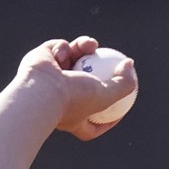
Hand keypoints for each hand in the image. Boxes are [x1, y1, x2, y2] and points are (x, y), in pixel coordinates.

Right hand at [17, 36, 137, 139]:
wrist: (40, 89)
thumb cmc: (73, 99)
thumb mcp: (106, 96)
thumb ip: (124, 84)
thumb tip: (129, 65)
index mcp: (71, 117)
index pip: (91, 124)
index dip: (107, 117)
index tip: (122, 108)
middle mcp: (57, 99)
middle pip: (82, 82)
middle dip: (96, 69)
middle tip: (108, 61)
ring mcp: (47, 78)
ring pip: (72, 58)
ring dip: (84, 48)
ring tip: (91, 45)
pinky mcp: (39, 60)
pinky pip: (58, 49)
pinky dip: (64, 48)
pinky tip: (67, 49)